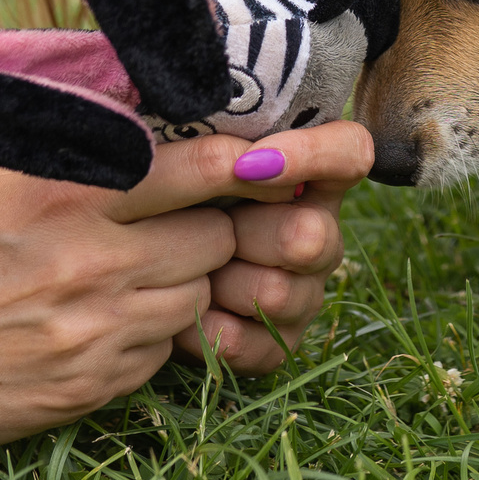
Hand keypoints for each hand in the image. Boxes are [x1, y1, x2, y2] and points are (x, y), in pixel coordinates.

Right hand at [0, 139, 252, 450]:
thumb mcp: (4, 185)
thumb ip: (89, 158)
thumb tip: (173, 126)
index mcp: (64, 194)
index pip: (196, 168)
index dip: (241, 164)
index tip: (260, 160)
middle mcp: (89, 259)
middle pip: (214, 237)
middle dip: (209, 228)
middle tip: (180, 223)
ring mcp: (97, 329)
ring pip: (196, 295)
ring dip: (182, 283)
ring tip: (132, 274)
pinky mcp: (95, 385)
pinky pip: (163, 350)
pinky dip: (149, 334)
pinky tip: (103, 321)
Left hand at [154, 121, 372, 373]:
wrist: (129, 269)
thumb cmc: (160, 193)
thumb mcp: (182, 152)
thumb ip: (210, 134)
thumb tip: (228, 142)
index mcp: (304, 174)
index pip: (349, 151)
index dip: (312, 157)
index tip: (250, 164)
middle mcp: (316, 230)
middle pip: (311, 235)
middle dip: (247, 235)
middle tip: (206, 228)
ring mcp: (303, 291)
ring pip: (279, 293)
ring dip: (222, 284)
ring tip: (189, 270)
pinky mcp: (279, 342)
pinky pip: (260, 346)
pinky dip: (212, 331)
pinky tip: (185, 316)